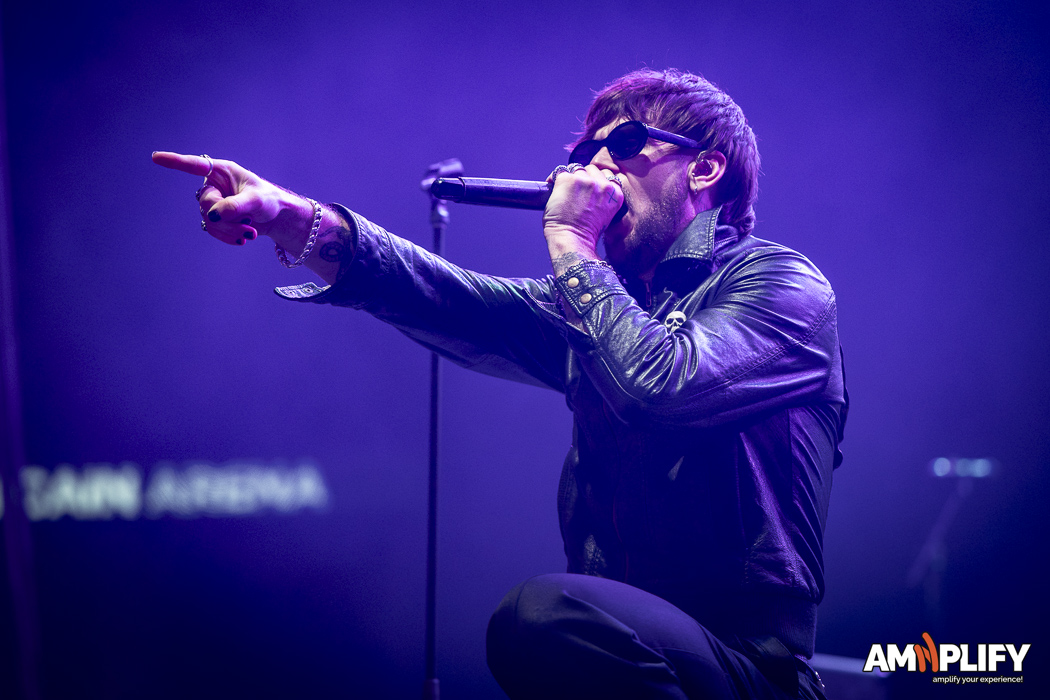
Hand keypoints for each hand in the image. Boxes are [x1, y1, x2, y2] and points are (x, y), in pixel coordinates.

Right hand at [152, 152, 311, 245]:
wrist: (277, 218)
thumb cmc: (269, 200)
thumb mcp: (256, 201)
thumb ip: (235, 206)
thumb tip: (212, 214)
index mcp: (222, 171)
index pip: (195, 165)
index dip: (175, 162)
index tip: (156, 157)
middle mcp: (214, 185)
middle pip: (205, 203)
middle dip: (226, 218)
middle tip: (248, 225)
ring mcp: (214, 202)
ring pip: (209, 219)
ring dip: (229, 230)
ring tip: (251, 233)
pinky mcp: (216, 218)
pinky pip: (212, 229)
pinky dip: (227, 236)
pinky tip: (243, 240)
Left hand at [542, 163, 624, 258]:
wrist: (573, 239)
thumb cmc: (585, 233)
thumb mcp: (605, 214)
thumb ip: (603, 197)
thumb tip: (591, 187)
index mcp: (615, 194)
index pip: (607, 174)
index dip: (596, 178)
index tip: (588, 185)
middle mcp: (603, 185)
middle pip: (592, 169)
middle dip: (584, 176)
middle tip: (575, 189)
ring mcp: (586, 181)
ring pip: (577, 168)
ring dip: (571, 176)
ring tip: (564, 189)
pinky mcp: (569, 180)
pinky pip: (560, 171)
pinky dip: (554, 178)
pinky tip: (552, 186)